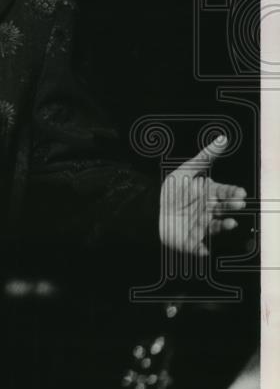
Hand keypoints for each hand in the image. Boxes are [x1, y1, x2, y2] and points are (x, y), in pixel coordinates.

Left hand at [159, 135, 246, 254]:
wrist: (148, 209)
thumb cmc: (171, 191)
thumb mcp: (185, 171)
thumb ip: (205, 157)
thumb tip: (223, 139)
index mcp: (208, 194)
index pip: (225, 192)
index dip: (232, 192)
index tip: (239, 192)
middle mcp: (208, 209)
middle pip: (224, 208)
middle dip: (232, 206)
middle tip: (238, 204)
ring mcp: (202, 225)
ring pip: (217, 226)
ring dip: (224, 225)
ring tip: (229, 223)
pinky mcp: (192, 239)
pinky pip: (199, 246)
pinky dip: (201, 249)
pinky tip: (203, 249)